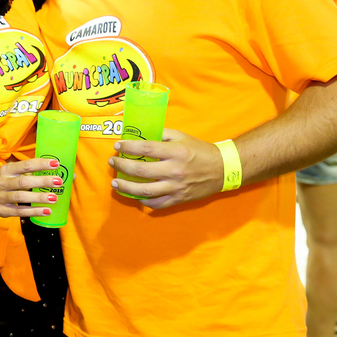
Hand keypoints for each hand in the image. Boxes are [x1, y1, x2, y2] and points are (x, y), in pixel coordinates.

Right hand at [0, 157, 62, 217]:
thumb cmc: (11, 182)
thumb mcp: (19, 174)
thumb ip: (40, 173)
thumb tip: (72, 175)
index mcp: (7, 169)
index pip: (26, 165)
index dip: (41, 164)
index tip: (56, 164)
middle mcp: (2, 182)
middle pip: (23, 182)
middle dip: (42, 181)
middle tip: (58, 181)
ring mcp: (0, 197)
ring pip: (20, 197)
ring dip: (38, 198)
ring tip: (54, 198)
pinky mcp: (2, 210)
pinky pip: (19, 211)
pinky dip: (34, 212)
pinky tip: (47, 211)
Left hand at [109, 128, 223, 208]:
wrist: (223, 169)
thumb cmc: (200, 151)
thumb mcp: (181, 136)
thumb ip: (161, 134)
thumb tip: (139, 132)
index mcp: (176, 152)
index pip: (146, 149)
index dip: (128, 147)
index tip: (118, 146)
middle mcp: (175, 171)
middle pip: (141, 171)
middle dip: (122, 166)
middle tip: (113, 162)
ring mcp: (176, 187)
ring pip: (145, 191)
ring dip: (126, 187)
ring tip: (116, 182)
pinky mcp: (179, 199)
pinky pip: (157, 203)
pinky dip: (143, 200)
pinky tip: (135, 195)